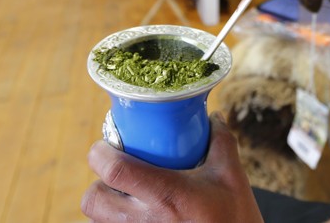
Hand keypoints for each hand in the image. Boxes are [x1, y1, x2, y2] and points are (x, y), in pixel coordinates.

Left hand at [81, 113, 262, 222]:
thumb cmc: (235, 220)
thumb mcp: (232, 176)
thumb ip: (221, 141)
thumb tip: (214, 117)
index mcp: (167, 195)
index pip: (114, 170)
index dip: (99, 153)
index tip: (105, 145)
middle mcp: (147, 221)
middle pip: (93, 200)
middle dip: (98, 184)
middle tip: (116, 175)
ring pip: (97, 221)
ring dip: (105, 208)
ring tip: (125, 199)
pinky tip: (135, 218)